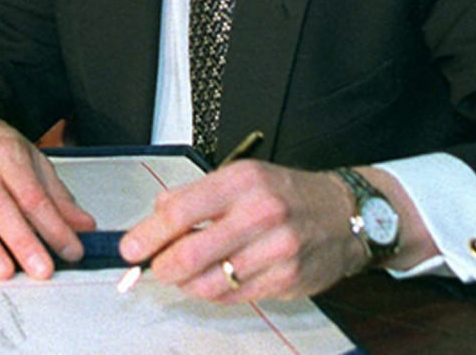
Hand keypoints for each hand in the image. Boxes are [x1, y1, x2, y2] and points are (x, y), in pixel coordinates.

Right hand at [0, 96, 94, 278]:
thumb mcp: (30, 159)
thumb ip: (56, 196)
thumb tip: (83, 226)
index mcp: (10, 158)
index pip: (34, 197)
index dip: (54, 226)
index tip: (72, 250)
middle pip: (1, 207)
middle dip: (22, 241)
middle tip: (41, 269)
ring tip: (3, 270)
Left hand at [120, 162, 427, 302]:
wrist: (345, 214)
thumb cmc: (288, 194)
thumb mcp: (243, 178)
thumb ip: (196, 196)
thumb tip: (155, 217)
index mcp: (243, 181)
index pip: (181, 210)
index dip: (148, 234)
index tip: (131, 248)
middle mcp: (261, 214)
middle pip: (190, 253)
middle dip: (162, 267)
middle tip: (154, 268)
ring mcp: (276, 251)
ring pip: (209, 283)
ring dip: (187, 283)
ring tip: (185, 274)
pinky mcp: (286, 281)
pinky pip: (233, 296)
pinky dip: (215, 292)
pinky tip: (216, 278)